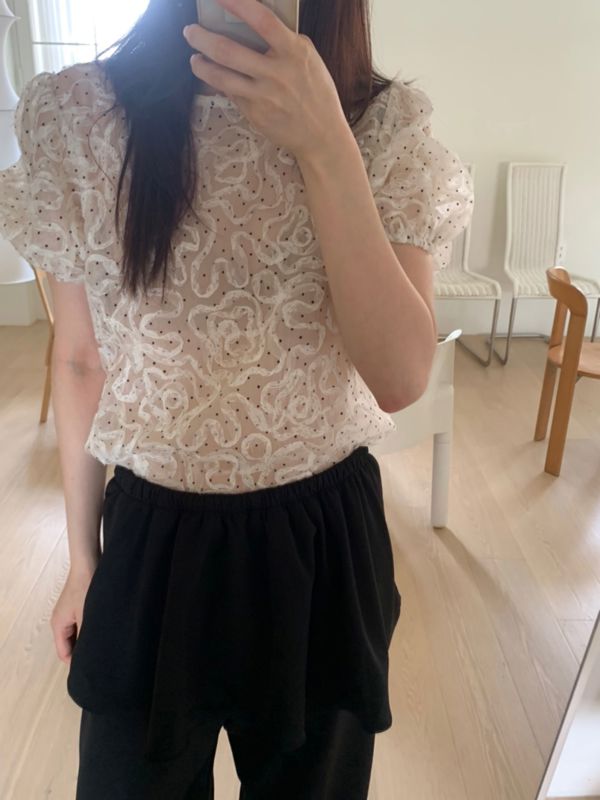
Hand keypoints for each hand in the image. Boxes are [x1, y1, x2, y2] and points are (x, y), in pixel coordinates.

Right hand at [50, 566, 95, 665]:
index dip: (77, 663)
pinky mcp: (76, 607)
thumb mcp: (87, 614)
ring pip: (76, 635)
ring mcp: (68, 614)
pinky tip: (101, 631)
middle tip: (100, 658)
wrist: (88, 563)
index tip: (93, 668)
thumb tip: (91, 653)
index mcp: (58, 625)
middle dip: (82, 652)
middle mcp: (60, 621)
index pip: (64, 653)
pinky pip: (80, 625)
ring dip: (87, 639)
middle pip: (69, 645)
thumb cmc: (86, 587)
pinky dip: (88, 629)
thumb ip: (87, 634)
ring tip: (102, 645)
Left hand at [183, 0, 349, 161]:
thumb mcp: (308, 59)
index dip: (237, 3)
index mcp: (293, 51)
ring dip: (201, 65)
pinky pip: (230, 93)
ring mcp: (263, 96)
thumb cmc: (316, 93)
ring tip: (195, 59)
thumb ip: (284, 42)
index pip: (262, 20)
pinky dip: (219, 83)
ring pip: (220, 76)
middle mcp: (276, 73)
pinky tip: (216, 78)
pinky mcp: (254, 114)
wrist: (322, 135)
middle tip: (190, 32)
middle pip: (228, 51)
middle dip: (202, 38)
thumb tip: (253, 28)